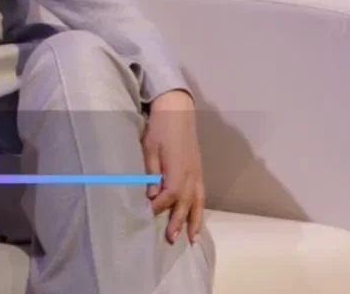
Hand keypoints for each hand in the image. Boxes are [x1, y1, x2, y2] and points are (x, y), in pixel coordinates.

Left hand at [140, 89, 205, 244]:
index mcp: (178, 168)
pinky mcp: (198, 170)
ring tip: (192, 239)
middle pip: (186, 203)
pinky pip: (202, 194)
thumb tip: (152, 194)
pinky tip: (197, 218)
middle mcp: (191, 174)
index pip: (170, 195)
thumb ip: (151, 172)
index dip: (159, 206)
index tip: (147, 213)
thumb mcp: (149, 148)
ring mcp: (197, 172)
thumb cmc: (160, 128)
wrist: (177, 111)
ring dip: (195, 221)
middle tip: (171, 238)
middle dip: (178, 221)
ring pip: (198, 202)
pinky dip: (200, 208)